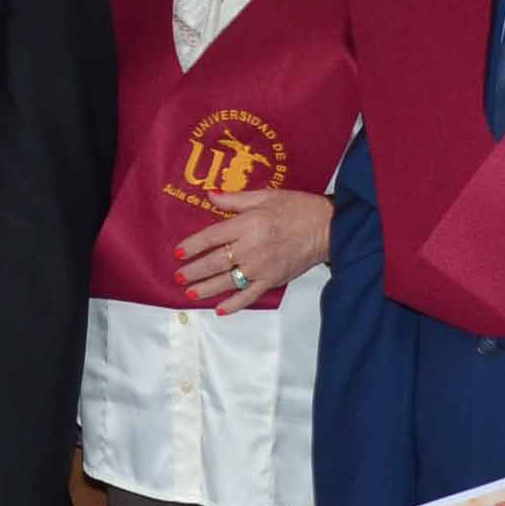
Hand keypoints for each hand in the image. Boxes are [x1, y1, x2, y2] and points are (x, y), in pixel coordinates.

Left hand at [173, 190, 333, 313]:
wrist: (327, 228)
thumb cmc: (297, 208)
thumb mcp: (265, 196)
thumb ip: (235, 199)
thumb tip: (209, 195)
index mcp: (248, 225)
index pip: (212, 237)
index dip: (192, 246)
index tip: (178, 252)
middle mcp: (251, 248)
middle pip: (215, 262)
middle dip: (194, 270)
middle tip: (179, 276)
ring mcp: (261, 268)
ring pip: (228, 281)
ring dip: (206, 288)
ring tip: (190, 293)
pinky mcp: (273, 281)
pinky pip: (249, 296)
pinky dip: (234, 304)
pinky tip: (220, 309)